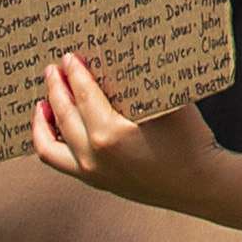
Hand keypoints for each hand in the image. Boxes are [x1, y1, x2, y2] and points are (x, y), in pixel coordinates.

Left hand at [31, 52, 220, 212]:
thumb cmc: (190, 140)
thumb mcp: (171, 106)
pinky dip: (51, 142)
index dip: (75, 74)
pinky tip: (55, 130)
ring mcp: (90, 173)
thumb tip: (132, 57)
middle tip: (53, 70)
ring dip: (43, 121)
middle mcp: (92, 156)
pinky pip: (59, 161)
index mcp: (109, 134)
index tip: (70, 57)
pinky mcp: (95, 182)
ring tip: (42, 103)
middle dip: (55, 90)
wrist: (199, 184)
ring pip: (48, 146)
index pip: (83, 95)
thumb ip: (147, 85)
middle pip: (63, 116)